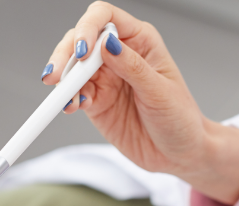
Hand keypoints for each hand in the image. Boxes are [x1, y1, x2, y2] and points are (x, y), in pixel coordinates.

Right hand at [43, 2, 238, 204]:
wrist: (179, 154)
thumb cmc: (180, 119)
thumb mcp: (160, 92)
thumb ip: (133, 67)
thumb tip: (107, 43)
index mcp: (140, 41)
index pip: (105, 18)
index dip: (88, 28)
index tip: (83, 50)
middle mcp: (119, 54)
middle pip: (81, 40)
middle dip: (66, 55)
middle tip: (58, 76)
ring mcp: (105, 78)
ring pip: (73, 67)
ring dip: (63, 80)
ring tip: (64, 97)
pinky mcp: (96, 102)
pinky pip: (74, 94)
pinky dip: (67, 99)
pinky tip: (71, 106)